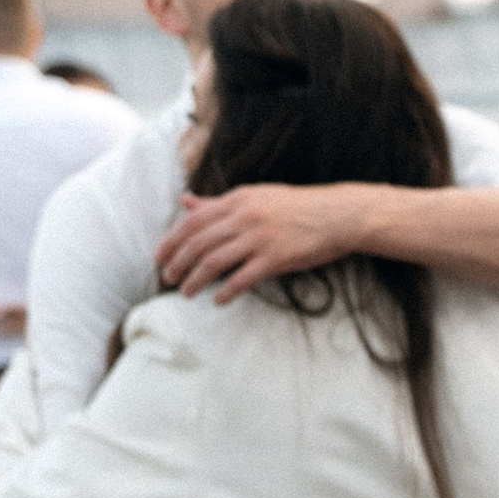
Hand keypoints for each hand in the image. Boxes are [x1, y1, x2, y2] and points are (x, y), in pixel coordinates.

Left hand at [156, 182, 376, 299]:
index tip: (159, 257)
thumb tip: (184, 201)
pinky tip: (219, 300)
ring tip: (186, 292)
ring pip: (214, 261)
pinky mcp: (276, 258)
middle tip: (167, 279)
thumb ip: (218, 203)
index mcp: (238, 199)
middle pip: (198, 243)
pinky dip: (226, 291)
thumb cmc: (296, 207)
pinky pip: (242, 278)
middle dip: (177, 263)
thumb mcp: (255, 197)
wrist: (339, 215)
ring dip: (195, 280)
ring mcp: (260, 237)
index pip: (193, 221)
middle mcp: (245, 216)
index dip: (171, 241)